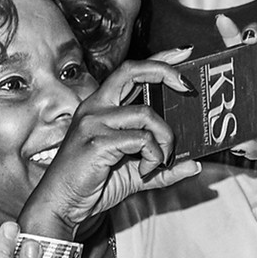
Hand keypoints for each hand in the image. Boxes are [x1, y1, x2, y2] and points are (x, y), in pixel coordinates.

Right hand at [18, 52, 201, 237]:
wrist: (62, 206)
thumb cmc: (92, 185)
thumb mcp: (135, 174)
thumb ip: (163, 168)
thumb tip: (194, 166)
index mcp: (102, 108)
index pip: (130, 71)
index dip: (158, 60)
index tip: (184, 52)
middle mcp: (95, 108)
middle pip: (132, 72)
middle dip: (165, 72)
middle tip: (188, 88)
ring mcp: (94, 123)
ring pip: (146, 114)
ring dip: (165, 139)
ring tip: (160, 159)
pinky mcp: (97, 141)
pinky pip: (141, 139)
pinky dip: (153, 156)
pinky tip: (146, 169)